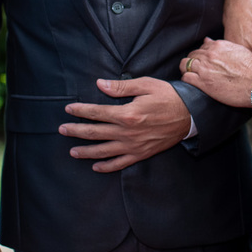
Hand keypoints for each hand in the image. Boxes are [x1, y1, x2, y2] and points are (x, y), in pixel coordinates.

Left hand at [59, 78, 190, 172]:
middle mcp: (127, 132)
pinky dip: (106, 166)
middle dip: (76, 131)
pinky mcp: (141, 154)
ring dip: (85, 151)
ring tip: (72, 151)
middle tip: (62, 130)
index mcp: (127, 113)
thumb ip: (121, 87)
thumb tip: (100, 84)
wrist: (190, 115)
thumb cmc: (168, 97)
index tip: (68, 109)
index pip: (97, 112)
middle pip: (95, 133)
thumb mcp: (146, 85)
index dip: (81, 110)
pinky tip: (95, 166)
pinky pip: (120, 163)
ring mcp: (133, 146)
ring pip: (103, 151)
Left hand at [181, 37, 251, 108]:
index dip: (201, 55)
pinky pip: (186, 78)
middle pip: (192, 55)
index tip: (204, 62)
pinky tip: (193, 83)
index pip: (201, 47)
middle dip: (193, 62)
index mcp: (217, 46)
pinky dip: (187, 79)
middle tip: (198, 70)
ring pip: (185, 65)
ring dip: (187, 69)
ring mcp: (205, 68)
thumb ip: (221, 45)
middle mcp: (209, 55)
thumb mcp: (237, 50)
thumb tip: (207, 40)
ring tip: (193, 75)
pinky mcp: (203, 82)